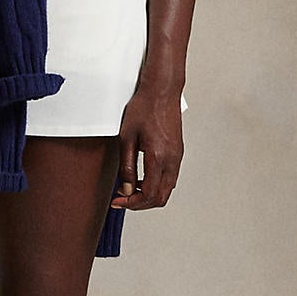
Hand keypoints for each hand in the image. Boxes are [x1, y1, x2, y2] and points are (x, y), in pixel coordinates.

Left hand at [111, 81, 183, 209]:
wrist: (161, 92)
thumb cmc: (144, 109)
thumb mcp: (127, 138)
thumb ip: (127, 167)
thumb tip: (126, 189)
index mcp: (159, 157)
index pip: (148, 194)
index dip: (131, 203)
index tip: (118, 201)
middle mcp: (172, 160)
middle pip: (161, 198)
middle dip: (140, 204)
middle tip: (123, 200)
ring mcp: (178, 157)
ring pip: (167, 190)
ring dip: (149, 195)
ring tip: (130, 189)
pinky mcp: (178, 153)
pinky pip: (170, 179)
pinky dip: (157, 185)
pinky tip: (142, 178)